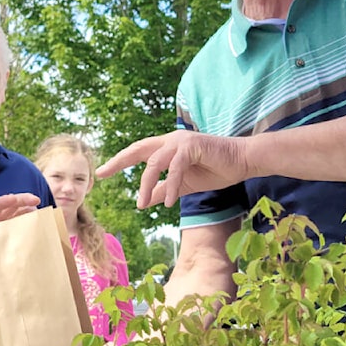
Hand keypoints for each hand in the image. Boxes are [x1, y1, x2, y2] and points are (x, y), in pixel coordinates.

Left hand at [0, 192, 39, 232]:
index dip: (3, 201)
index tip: (14, 199)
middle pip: (9, 204)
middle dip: (22, 199)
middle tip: (36, 200)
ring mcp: (4, 223)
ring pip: (18, 211)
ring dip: (28, 208)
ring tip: (39, 212)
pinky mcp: (11, 230)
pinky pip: (21, 221)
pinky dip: (29, 219)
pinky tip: (37, 222)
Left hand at [96, 130, 250, 208]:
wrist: (243, 162)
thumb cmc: (216, 170)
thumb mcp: (184, 185)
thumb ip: (164, 189)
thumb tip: (145, 200)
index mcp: (167, 147)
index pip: (138, 152)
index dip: (120, 161)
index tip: (102, 173)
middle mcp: (171, 140)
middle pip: (138, 149)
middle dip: (119, 161)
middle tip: (102, 173)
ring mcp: (181, 141)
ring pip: (154, 162)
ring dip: (146, 184)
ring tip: (140, 204)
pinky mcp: (193, 146)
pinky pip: (175, 168)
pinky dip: (170, 185)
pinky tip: (168, 202)